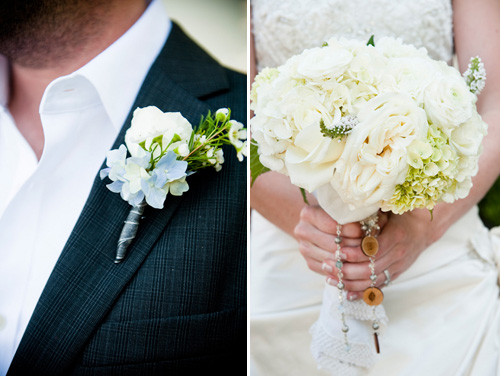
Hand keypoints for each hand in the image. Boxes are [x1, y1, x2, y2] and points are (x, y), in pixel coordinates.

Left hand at [294, 205, 435, 299]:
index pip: (372, 250)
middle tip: (327, 265)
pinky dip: (362, 292)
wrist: (423, 228)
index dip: (354, 253)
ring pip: (372, 281)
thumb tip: (344, 211)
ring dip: (350, 282)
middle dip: (347, 269)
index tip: (337, 251)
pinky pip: (378, 288)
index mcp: (396, 236)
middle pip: (370, 269)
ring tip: (330, 279)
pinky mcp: (395, 275)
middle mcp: (398, 254)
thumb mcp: (386, 210)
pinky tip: (346, 293)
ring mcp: (397, 267)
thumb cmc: (398, 215)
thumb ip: (369, 214)